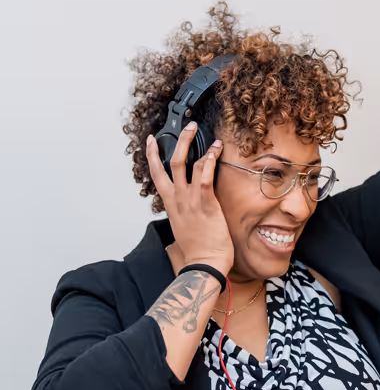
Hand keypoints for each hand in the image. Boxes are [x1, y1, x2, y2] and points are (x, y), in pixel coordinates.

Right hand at [145, 124, 233, 275]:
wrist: (204, 262)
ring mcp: (190, 199)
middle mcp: (177, 198)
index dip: (153, 155)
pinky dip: (210, 160)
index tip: (152, 141)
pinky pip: (205, 175)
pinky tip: (217, 151)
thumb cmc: (198, 247)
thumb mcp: (184, 225)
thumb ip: (184, 210)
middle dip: (178, 141)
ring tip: (210, 136)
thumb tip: (189, 203)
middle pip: (171, 162)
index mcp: (171, 203)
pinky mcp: (205, 202)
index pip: (157, 173)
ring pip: (187, 163)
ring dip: (198, 145)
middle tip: (187, 127)